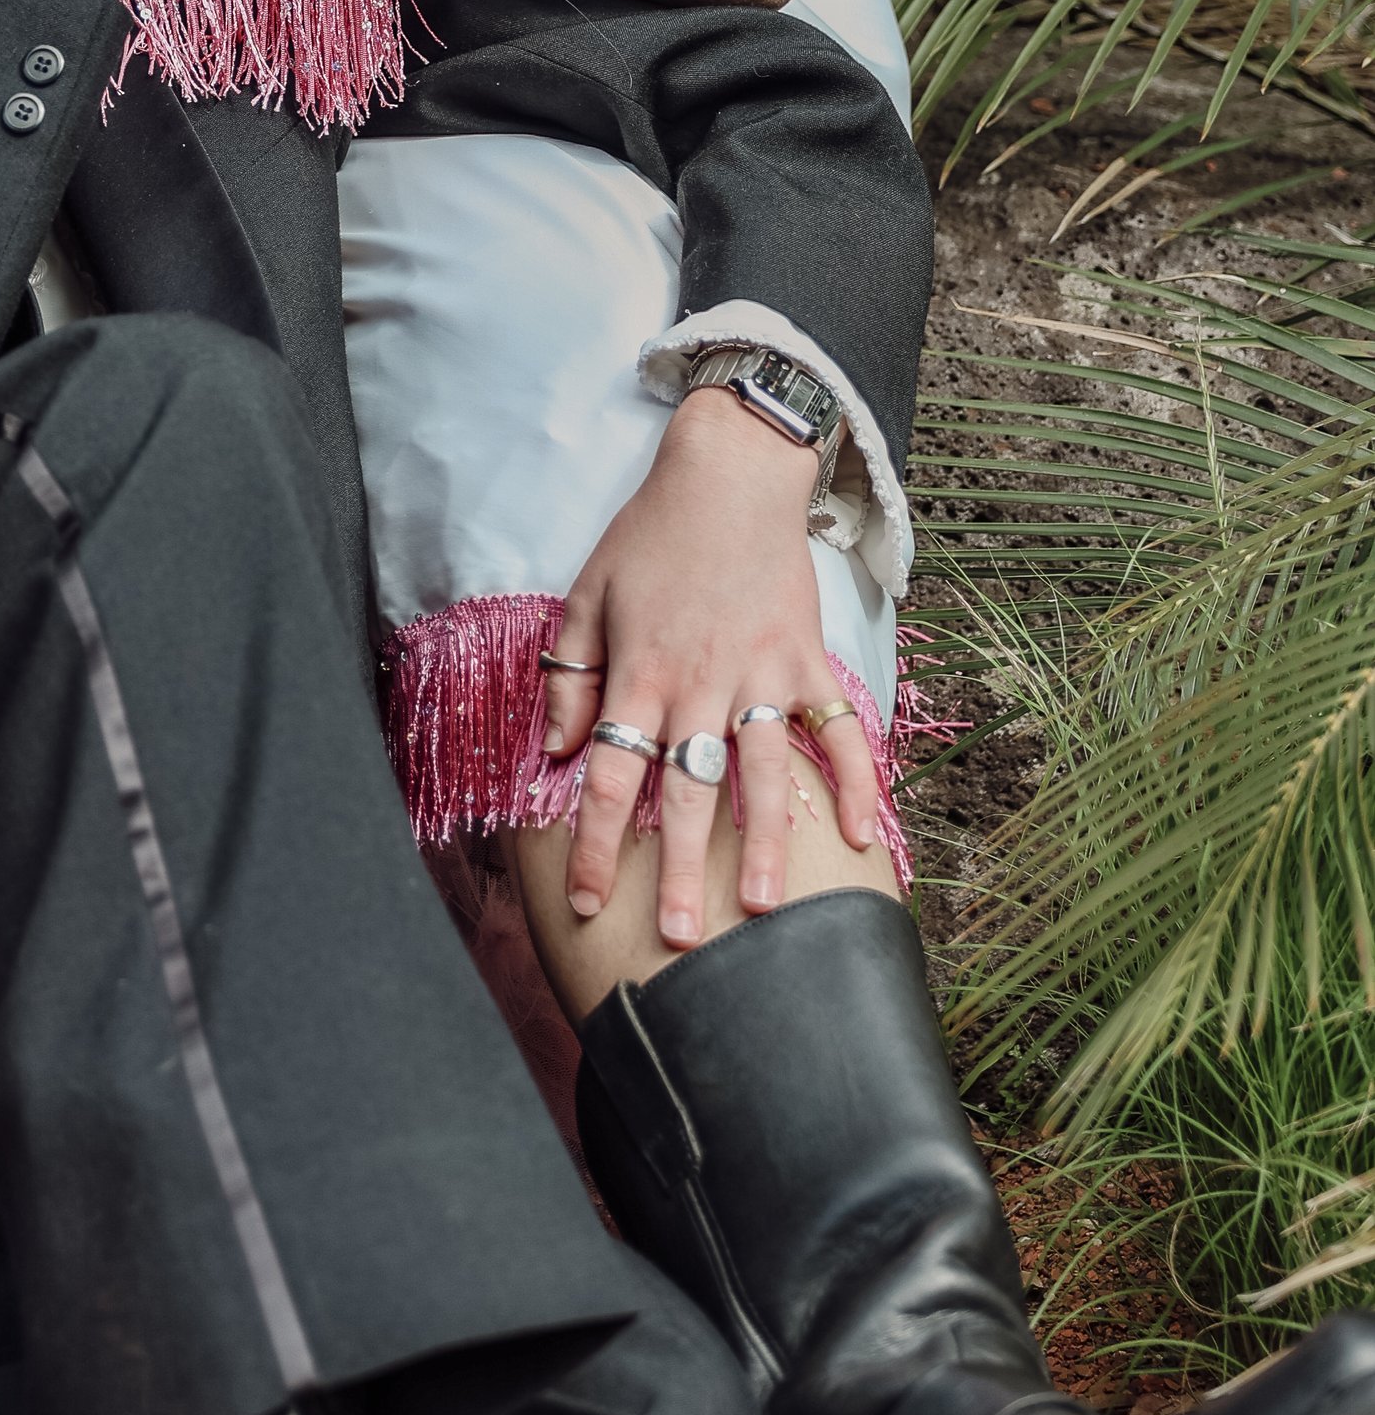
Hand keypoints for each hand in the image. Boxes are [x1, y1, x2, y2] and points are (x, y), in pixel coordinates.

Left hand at [545, 388, 880, 950]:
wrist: (730, 473)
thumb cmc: (650, 535)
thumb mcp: (588, 594)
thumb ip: (569, 675)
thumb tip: (554, 749)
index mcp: (641, 673)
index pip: (607, 773)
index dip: (592, 840)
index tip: (585, 899)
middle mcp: (702, 684)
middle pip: (686, 792)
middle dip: (679, 870)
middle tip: (678, 940)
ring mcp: (763, 676)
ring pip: (764, 776)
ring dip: (765, 846)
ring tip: (766, 911)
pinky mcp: (809, 661)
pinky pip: (838, 731)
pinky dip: (854, 782)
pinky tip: (860, 836)